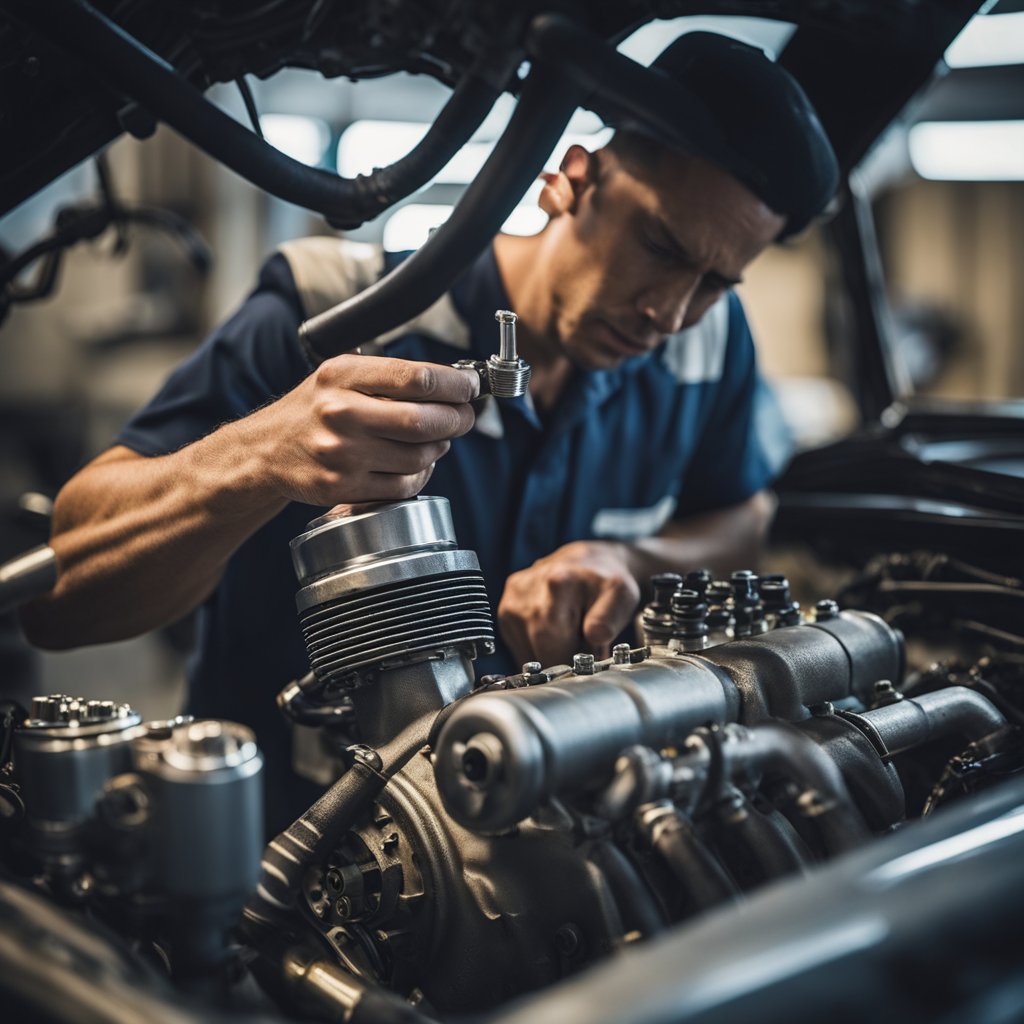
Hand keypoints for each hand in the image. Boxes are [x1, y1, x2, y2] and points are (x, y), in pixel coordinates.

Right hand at [245, 354, 478, 505]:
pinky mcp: (342, 488)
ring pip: (419, 457)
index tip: (470, 388)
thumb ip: (390, 375)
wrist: (266, 450)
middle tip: (465, 416)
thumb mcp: (340, 374)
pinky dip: (421, 475)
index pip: (416, 378)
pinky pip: (403, 486)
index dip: (455, 385)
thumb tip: (453, 384)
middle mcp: (340, 412)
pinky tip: (417, 464)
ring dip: (440, 448)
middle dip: (457, 419)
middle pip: (424, 420)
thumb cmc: (314, 409)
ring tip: (437, 438)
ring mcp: (341, 454)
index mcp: (342, 375)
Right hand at [497, 540, 640, 668]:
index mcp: (556, 583)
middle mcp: (525, 590)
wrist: (588, 564)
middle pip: (538, 651)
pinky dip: (539, 647)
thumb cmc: (605, 583)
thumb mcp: (621, 596)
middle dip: (563, 656)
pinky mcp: (505, 611)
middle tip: (582, 642)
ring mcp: (511, 601)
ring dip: (551, 653)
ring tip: (568, 633)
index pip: (554, 646)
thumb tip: (595, 637)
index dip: (574, 660)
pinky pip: (521, 648)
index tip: (589, 653)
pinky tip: (553, 630)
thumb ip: (609, 618)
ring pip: (528, 653)